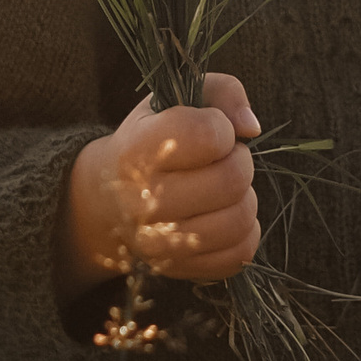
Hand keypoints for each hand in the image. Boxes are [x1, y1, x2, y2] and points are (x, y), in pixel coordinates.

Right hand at [58, 71, 260, 300]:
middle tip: (223, 160)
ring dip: (244, 197)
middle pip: (231, 180)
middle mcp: (142, 201)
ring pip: (239, 219)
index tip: (211, 130)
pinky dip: (244, 231)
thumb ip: (222, 91)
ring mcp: (159, 243)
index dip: (222, 127)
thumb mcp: (175, 98)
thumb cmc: (153, 138)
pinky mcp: (179, 270)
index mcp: (137, 149)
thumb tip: (251, 128)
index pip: (207, 134)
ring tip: (223, 188)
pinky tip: (223, 214)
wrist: (109, 198)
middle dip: (239, 162)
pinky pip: (240, 253)